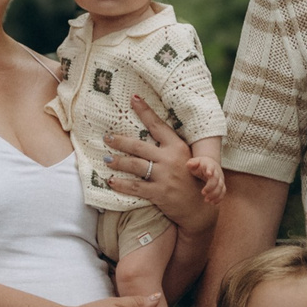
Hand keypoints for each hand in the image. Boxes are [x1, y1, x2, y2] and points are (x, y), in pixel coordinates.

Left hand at [103, 98, 218, 235]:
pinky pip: (135, 187)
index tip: (133, 99)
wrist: (199, 207)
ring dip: (118, 161)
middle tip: (107, 137)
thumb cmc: (191, 179)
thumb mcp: (186, 158)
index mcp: (177, 147)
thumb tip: (151, 133)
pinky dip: (121, 184)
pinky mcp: (159, 193)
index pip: (158, 125)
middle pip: (139, 146)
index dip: (145, 111)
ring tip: (107, 158)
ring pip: (134, 165)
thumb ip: (170, 147)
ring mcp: (164, 176)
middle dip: (120, 141)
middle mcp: (170, 159)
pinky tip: (111, 180)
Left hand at [187, 154, 225, 203]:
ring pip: (221, 187)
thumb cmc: (200, 165)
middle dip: (210, 187)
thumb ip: (192, 163)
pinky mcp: (221, 185)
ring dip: (214, 194)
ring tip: (206, 200)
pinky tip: (212, 203)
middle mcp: (216, 172)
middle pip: (216, 179)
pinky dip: (219, 198)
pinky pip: (223, 192)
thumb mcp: (195, 162)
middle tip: (203, 193)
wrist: (210, 165)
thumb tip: (189, 164)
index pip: (211, 167)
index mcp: (209, 165)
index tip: (209, 174)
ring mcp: (220, 179)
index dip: (210, 170)